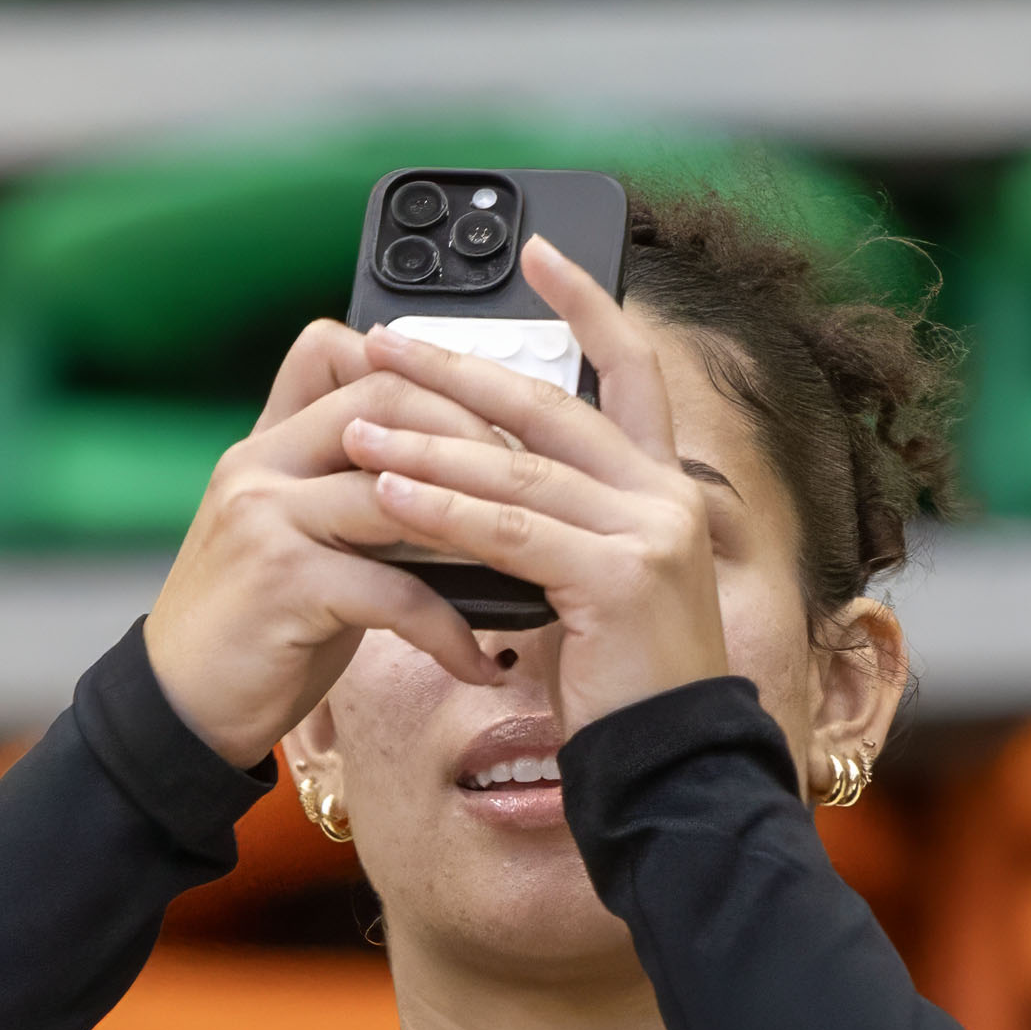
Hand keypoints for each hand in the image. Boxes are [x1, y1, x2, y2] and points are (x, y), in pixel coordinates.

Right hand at [142, 320, 534, 765]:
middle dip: (469, 435)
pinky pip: (395, 589)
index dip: (416, 368)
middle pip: (383, 399)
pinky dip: (448, 628)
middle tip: (526, 485)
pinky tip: (475, 660)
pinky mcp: (284, 584)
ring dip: (474, 526)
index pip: (335, 350)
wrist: (179, 710)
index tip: (480, 416)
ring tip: (526, 564)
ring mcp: (266, 518)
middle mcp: (259, 465)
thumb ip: (351, 497)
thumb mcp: (296, 542)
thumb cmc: (255, 632)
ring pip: (396, 487)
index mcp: (265, 446)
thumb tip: (450, 476)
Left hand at [330, 241, 736, 733]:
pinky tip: (387, 492)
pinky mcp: (622, 579)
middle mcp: (669, 498)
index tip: (537, 253)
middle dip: (460, 368)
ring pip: (519, 468)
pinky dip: (443, 509)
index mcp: (667, 491)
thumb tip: (484, 482)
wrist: (674, 776)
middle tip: (385, 340)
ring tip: (356, 425)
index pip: (632, 371)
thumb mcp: (597, 592)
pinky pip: (512, 531)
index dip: (588, 305)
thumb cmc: (626, 696)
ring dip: (429, 443)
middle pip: (552, 407)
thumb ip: (562, 530)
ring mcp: (653, 534)